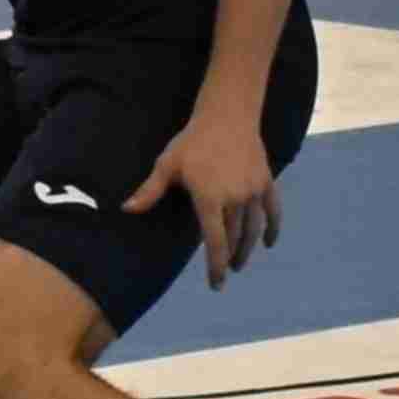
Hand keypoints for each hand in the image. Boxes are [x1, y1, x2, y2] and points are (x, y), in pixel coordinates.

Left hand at [126, 106, 281, 285]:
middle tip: (226, 272)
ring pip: (253, 228)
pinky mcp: (266, 182)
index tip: (217, 284)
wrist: (227, 115)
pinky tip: (269, 243)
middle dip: (230, 258)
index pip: (214, 241)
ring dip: (248, 248)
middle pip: (235, 238)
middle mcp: (235, 199)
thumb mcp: (167, 165)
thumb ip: (150, 191)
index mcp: (209, 198)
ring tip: (241, 262)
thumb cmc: (192, 141)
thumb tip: (126, 210)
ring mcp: (253, 191)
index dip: (216, 266)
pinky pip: (272, 210)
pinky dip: (272, 228)